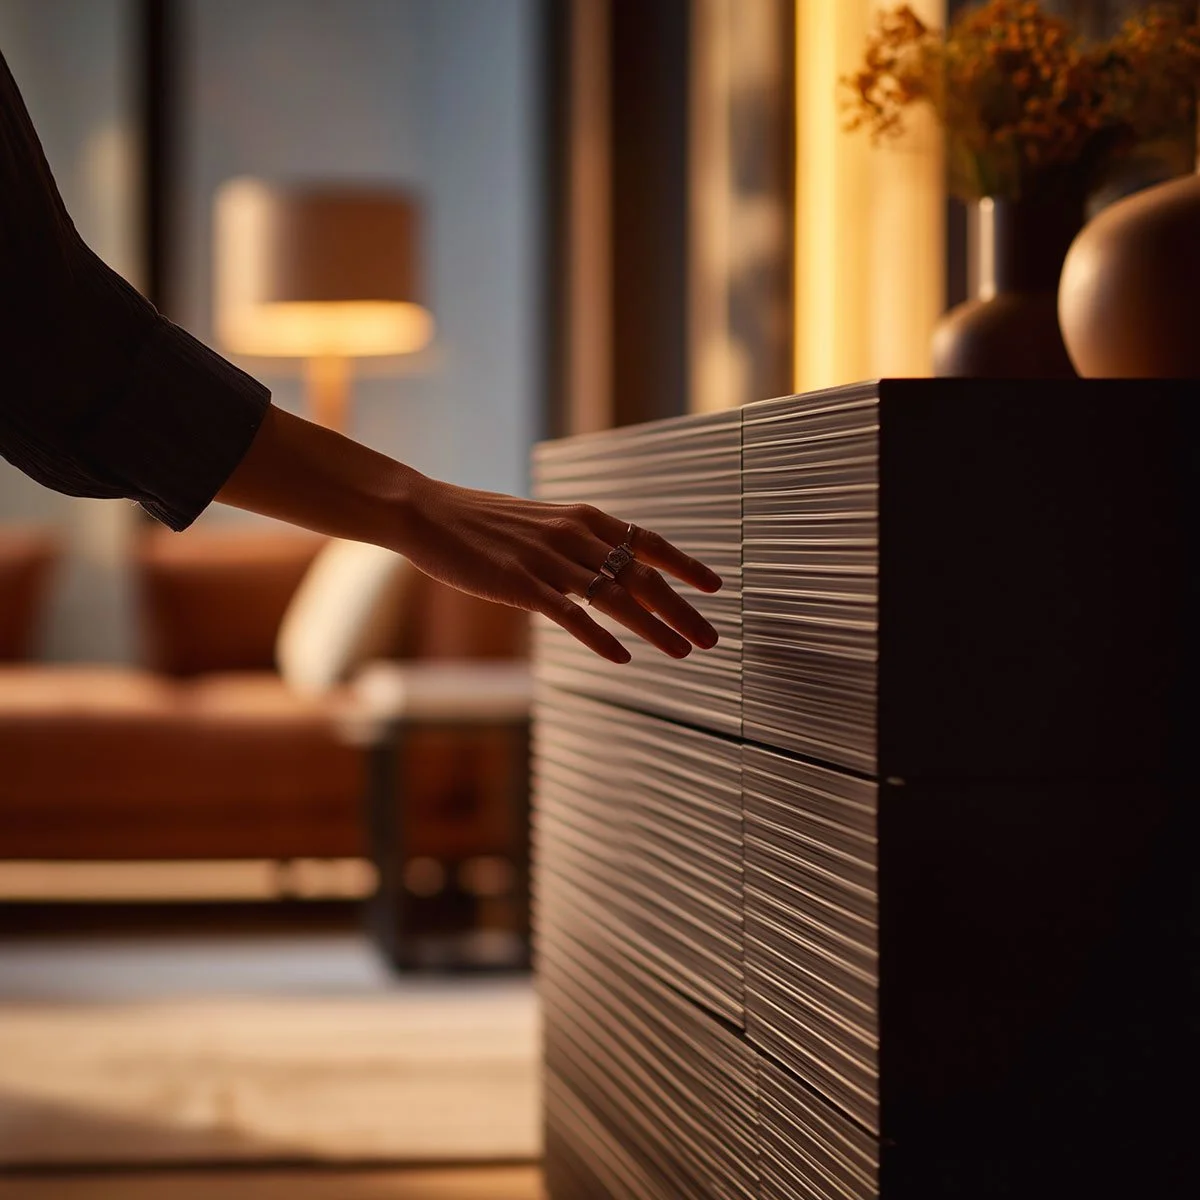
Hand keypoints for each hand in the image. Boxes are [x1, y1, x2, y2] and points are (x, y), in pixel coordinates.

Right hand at [402, 476, 722, 663]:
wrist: (429, 514)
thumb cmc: (484, 522)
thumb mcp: (542, 521)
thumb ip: (578, 541)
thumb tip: (611, 564)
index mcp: (583, 517)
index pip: (648, 541)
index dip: (685, 565)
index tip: (715, 586)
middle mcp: (574, 535)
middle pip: (642, 575)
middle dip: (682, 609)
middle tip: (712, 638)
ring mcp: (548, 560)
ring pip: (616, 597)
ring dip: (654, 628)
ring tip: (683, 652)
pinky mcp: (521, 584)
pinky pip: (570, 614)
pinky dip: (599, 638)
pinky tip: (622, 658)